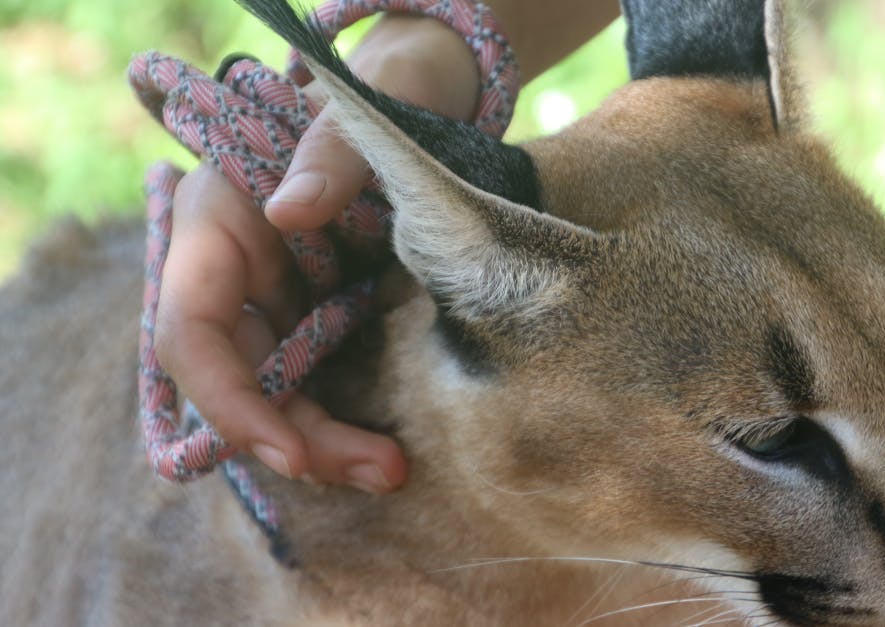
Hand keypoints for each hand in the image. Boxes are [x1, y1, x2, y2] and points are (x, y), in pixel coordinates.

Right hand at [154, 14, 478, 490]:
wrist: (418, 110)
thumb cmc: (375, 107)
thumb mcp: (356, 123)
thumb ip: (327, 157)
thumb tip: (290, 212)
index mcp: (216, 228)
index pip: (190, 328)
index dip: (227, 398)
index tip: (287, 447)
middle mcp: (234, 278)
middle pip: (239, 381)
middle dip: (296, 438)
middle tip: (375, 472)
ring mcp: (275, 307)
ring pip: (279, 397)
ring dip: (326, 446)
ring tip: (391, 472)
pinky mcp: (317, 325)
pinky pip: (316, 388)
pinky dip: (345, 426)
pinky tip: (386, 454)